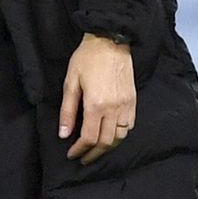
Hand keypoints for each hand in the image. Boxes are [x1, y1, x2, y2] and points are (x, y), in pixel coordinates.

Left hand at [59, 33, 136, 164]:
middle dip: (94, 154)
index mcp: (96, 105)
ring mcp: (126, 106)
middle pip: (106, 142)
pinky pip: (130, 126)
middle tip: (83, 157)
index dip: (80, 150)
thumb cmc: (87, 59)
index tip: (72, 154)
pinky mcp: (133, 101)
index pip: (89, 138)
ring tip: (96, 149)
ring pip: (120, 137)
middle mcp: (114, 109)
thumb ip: (67, 111)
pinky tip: (111, 134)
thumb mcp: (71, 82)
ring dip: (108, 147)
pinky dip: (120, 135)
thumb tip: (64, 134)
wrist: (110, 41)